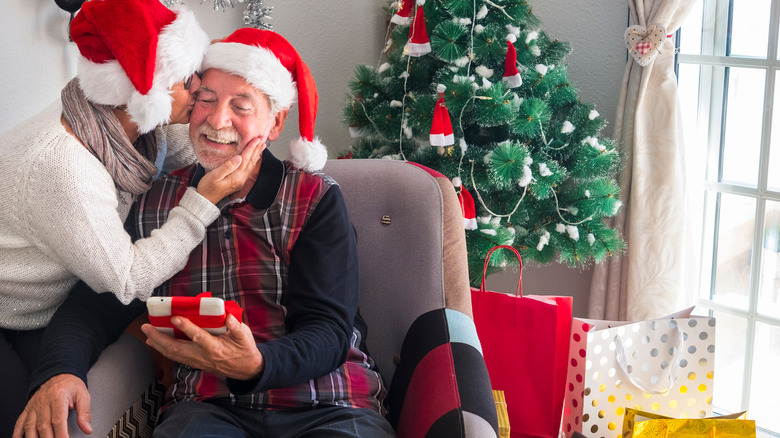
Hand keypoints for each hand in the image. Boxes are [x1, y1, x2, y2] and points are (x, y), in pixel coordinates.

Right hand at [13, 374, 91, 437]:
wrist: (60, 374)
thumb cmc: (71, 386)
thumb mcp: (83, 395)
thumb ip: (85, 413)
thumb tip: (87, 429)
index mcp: (58, 396)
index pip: (58, 419)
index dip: (61, 433)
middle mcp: (44, 401)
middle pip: (43, 425)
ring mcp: (34, 405)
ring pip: (30, 425)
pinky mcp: (28, 408)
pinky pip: (20, 421)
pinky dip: (18, 432)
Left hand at [141, 314, 262, 380]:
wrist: (246, 370)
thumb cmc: (245, 350)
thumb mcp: (245, 336)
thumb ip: (236, 326)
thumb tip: (228, 315)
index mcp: (216, 347)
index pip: (198, 337)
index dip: (186, 327)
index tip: (175, 317)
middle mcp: (203, 356)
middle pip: (177, 348)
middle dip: (159, 338)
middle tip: (147, 327)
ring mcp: (197, 361)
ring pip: (173, 354)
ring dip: (158, 344)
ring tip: (146, 333)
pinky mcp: (195, 363)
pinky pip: (176, 357)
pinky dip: (164, 350)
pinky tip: (156, 343)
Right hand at [196, 138, 262, 203]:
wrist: (205, 200)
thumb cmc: (207, 187)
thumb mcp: (215, 175)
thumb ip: (227, 166)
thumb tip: (239, 157)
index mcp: (236, 177)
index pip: (245, 159)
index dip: (251, 148)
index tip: (256, 139)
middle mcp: (241, 179)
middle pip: (251, 161)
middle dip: (257, 149)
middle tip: (263, 139)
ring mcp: (240, 181)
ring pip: (251, 165)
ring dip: (256, 154)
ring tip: (262, 146)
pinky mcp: (238, 181)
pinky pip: (248, 169)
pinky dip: (252, 161)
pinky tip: (254, 157)